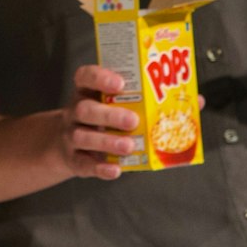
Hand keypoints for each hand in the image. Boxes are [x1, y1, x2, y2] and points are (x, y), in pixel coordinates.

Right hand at [55, 65, 138, 181]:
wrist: (67, 146)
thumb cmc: (99, 121)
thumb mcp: (108, 104)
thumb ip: (134, 101)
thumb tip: (178, 99)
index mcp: (85, 92)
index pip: (85, 77)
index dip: (100, 78)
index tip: (120, 84)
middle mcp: (75, 112)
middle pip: (85, 109)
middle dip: (109, 115)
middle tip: (133, 121)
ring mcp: (71, 135)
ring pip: (82, 137)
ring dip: (106, 142)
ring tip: (128, 146)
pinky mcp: (72, 159)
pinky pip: (82, 163)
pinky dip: (99, 168)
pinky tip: (115, 170)